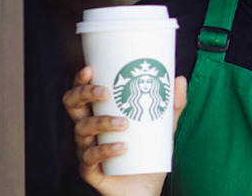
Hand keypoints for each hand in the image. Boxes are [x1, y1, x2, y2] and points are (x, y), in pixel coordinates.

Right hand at [63, 66, 187, 195]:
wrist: (146, 188)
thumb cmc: (148, 154)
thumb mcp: (163, 128)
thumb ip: (172, 105)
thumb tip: (179, 79)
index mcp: (99, 114)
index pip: (82, 93)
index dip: (80, 80)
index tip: (90, 69)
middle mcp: (88, 130)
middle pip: (72, 106)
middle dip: (84, 94)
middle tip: (106, 92)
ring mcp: (87, 150)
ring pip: (82, 130)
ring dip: (102, 122)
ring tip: (124, 123)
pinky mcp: (91, 171)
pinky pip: (90, 159)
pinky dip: (106, 150)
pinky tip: (121, 147)